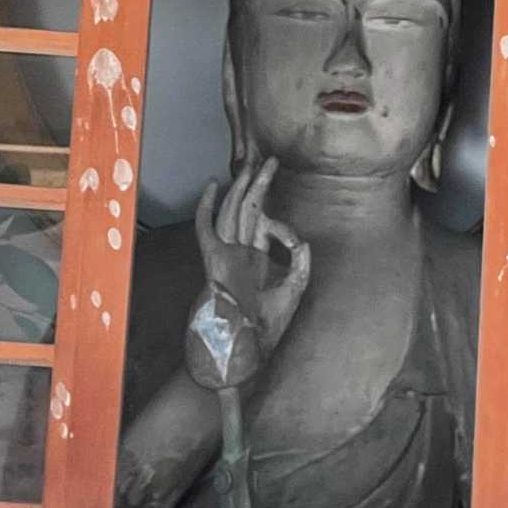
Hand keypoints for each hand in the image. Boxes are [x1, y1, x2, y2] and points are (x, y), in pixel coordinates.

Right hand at [193, 159, 310, 363]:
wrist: (246, 346)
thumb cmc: (266, 328)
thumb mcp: (293, 291)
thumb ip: (300, 264)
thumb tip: (302, 241)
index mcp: (256, 260)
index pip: (266, 227)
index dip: (282, 226)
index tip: (293, 242)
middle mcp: (239, 254)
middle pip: (248, 210)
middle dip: (259, 185)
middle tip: (270, 160)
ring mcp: (225, 255)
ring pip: (231, 213)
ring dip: (241, 188)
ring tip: (252, 165)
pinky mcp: (213, 260)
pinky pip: (206, 229)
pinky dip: (207, 208)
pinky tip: (213, 187)